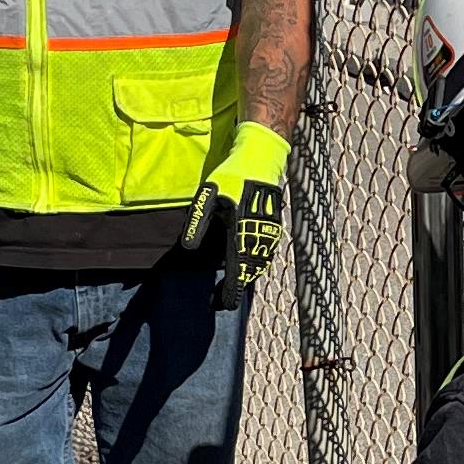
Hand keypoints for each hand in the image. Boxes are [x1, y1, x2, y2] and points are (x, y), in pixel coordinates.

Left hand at [179, 123, 290, 312]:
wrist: (261, 158)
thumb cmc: (231, 176)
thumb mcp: (208, 195)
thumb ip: (199, 222)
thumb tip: (189, 247)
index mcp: (239, 230)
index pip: (236, 269)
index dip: (231, 290)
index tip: (224, 305)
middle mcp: (257, 234)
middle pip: (249, 271)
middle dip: (237, 286)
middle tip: (223, 300)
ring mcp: (268, 231)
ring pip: (260, 263)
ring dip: (248, 276)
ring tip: (236, 286)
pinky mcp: (274, 226)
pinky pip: (266, 252)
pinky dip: (257, 263)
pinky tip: (250, 266)